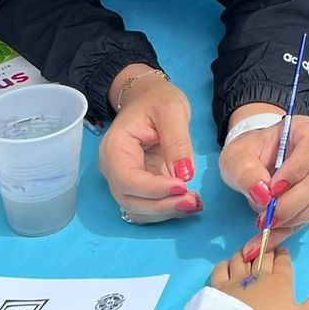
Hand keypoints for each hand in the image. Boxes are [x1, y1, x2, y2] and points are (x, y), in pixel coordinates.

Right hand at [99, 71, 201, 222]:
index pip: (127, 179)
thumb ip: (177, 141)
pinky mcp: (138, 185)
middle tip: (194, 201)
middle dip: (162, 206)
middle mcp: (113, 169)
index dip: (154, 190)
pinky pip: (147, 206)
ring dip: (165, 212)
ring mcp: (123, 179)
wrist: (149, 97)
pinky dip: (166, 210)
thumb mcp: (172, 110)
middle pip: (131, 200)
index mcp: (115, 148)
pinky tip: (188, 203)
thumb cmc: (157, 99)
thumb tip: (185, 174)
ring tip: (195, 203)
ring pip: (138, 209)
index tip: (183, 187)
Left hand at [210, 246, 308, 309]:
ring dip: (245, 253)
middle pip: (264, 256)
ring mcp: (238, 277)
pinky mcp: (219, 285)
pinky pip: (222, 268)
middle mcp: (260, 273)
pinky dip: (224, 264)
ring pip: (241, 258)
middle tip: (266, 247)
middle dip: (266, 249)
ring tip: (246, 253)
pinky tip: (226, 265)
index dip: (283, 253)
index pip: (283, 260)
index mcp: (281, 280)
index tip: (281, 248)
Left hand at [222, 114, 308, 256]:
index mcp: (303, 131)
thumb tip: (263, 195)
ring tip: (264, 225)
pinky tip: (263, 240)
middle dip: (291, 203)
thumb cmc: (248, 153)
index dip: (296, 170)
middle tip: (263, 215)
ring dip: (293, 219)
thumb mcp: (236, 157)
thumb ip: (245, 171)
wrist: (253, 162)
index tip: (272, 189)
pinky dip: (286, 233)